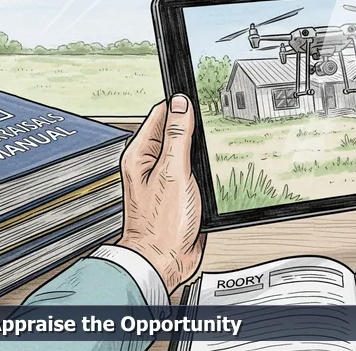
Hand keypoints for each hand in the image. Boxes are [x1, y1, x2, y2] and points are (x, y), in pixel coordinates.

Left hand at [118, 94, 204, 293]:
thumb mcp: (172, 172)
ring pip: (187, 150)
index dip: (181, 104)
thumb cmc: (161, 223)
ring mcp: (165, 177)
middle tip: (213, 119)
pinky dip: (204, 166)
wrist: (165, 259)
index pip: (161, 114)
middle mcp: (150, 163)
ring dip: (201, 148)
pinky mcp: (179, 190)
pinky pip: (194, 169)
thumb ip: (177, 136)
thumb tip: (180, 104)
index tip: (201, 96)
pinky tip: (214, 166)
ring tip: (215, 141)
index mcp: (140, 154)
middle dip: (194, 125)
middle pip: (175, 130)